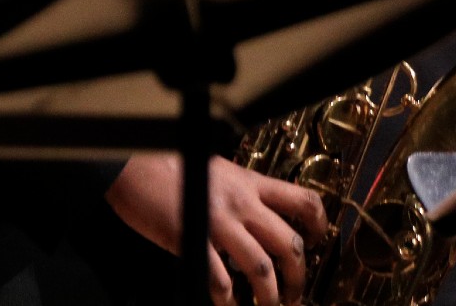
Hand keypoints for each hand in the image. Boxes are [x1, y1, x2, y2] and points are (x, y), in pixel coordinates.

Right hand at [106, 153, 326, 305]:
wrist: (137, 164)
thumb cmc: (174, 165)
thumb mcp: (221, 171)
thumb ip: (243, 193)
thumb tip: (261, 216)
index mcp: (251, 183)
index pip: (303, 201)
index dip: (318, 225)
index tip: (316, 242)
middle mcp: (241, 204)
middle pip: (288, 244)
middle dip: (298, 276)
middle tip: (295, 293)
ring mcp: (218, 224)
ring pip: (261, 267)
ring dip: (269, 294)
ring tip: (268, 305)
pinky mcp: (192, 242)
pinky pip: (218, 279)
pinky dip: (227, 298)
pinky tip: (229, 305)